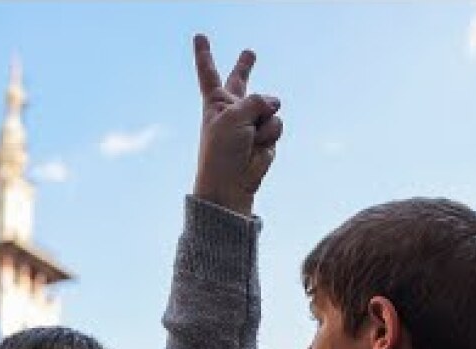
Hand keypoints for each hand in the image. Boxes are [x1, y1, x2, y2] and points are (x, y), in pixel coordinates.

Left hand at [191, 35, 283, 215]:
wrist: (230, 184)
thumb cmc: (221, 150)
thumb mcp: (233, 117)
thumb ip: (256, 101)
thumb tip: (275, 104)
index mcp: (214, 102)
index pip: (209, 73)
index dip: (204, 54)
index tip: (199, 36)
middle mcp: (233, 109)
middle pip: (241, 82)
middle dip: (245, 67)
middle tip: (249, 53)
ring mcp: (250, 122)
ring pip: (270, 107)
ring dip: (262, 123)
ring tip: (248, 140)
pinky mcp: (265, 137)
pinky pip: (276, 125)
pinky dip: (269, 136)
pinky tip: (257, 149)